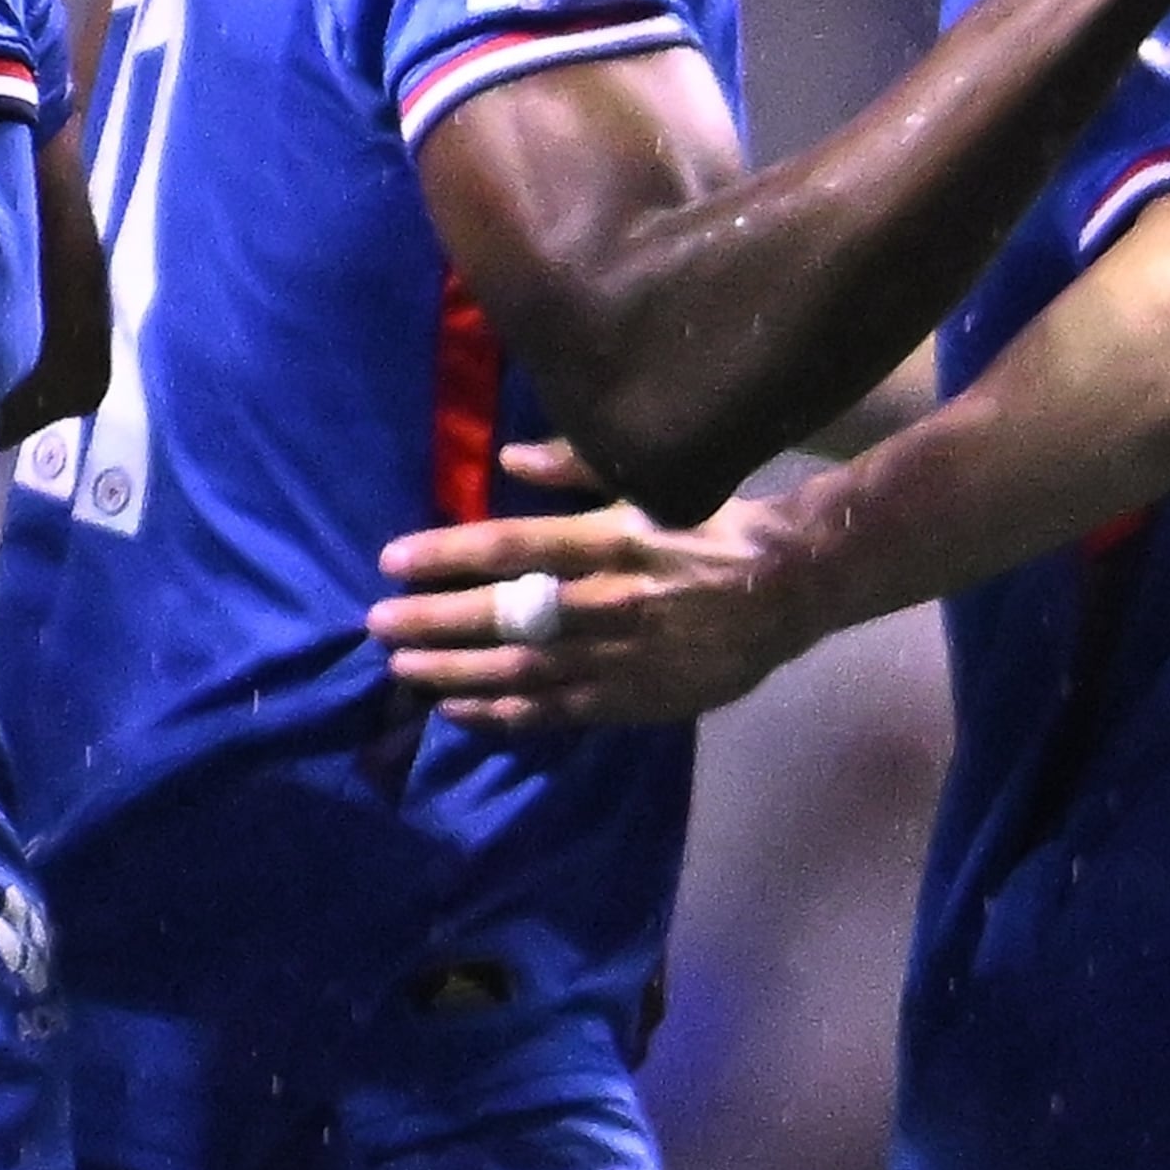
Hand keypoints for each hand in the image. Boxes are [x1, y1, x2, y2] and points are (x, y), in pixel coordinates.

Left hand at [363, 441, 816, 728]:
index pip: (513, 547)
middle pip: (508, 617)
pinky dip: (504, 715)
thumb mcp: (649, 481)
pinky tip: (458, 711)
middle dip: (435, 623)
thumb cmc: (709, 525)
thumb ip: (576, 466)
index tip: (390, 560)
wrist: (792, 587)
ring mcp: (624, 658)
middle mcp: (612, 603)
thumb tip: (507, 455)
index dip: (446, 555)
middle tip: (377, 625)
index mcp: (612, 541)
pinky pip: (558, 712)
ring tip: (402, 670)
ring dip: (457, 674)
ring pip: (525, 673)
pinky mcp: (638, 699)